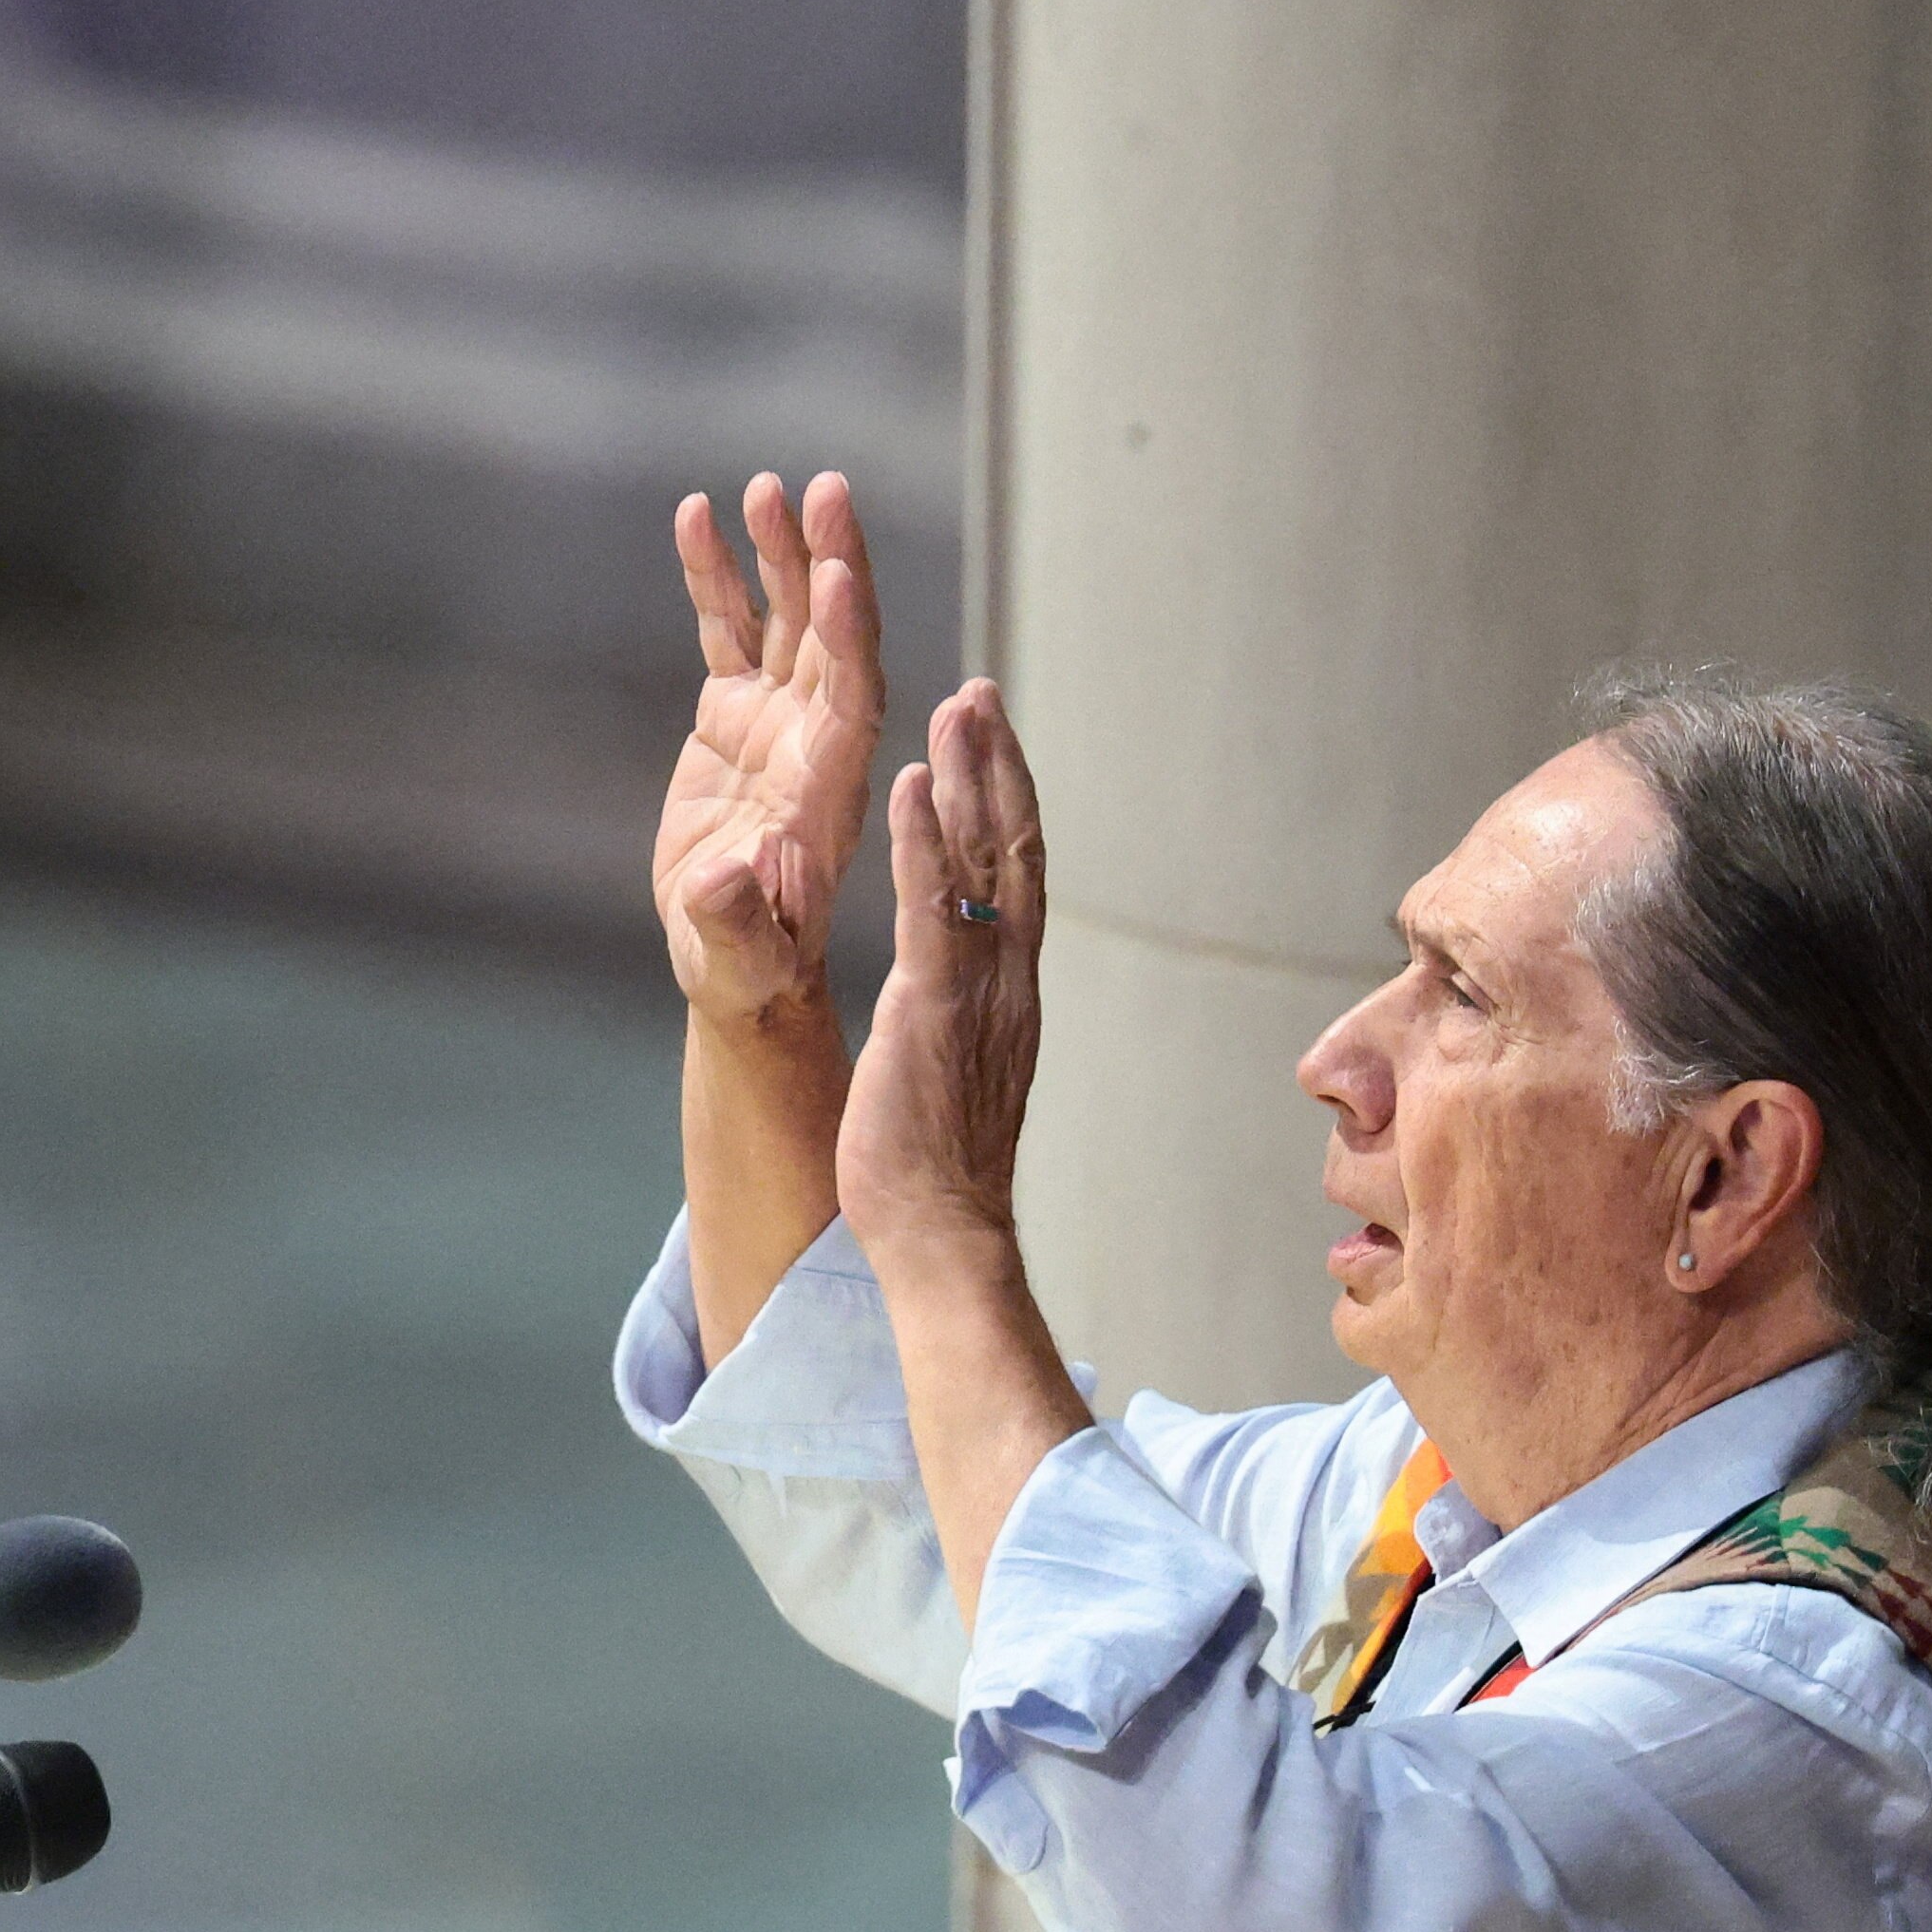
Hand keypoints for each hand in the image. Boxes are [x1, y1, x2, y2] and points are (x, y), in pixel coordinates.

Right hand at [654, 472, 883, 1027]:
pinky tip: (697, 516)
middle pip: (831, 637)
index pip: (851, 700)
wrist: (738, 964)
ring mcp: (775, 722)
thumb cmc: (750, 969)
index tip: (841, 576)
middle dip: (830, 565)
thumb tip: (724, 876)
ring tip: (766, 487)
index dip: (849, 639)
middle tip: (826, 492)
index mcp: (827, 791)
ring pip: (786, 619)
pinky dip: (716, 577)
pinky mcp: (732, 719)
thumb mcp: (743, 957)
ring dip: (778, 553)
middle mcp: (812, 741)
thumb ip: (736, 917)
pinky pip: (729, 631)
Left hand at [840, 682, 1050, 1265]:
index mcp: (1010, 994)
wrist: (942, 1238)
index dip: (1010, 806)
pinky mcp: (930, 1008)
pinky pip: (932, 907)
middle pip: (1015, 849)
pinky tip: (912, 781)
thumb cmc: (935, 1173)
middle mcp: (1007, 980)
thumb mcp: (955, 1075)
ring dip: (969, 776)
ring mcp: (975, 990)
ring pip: (984, 862)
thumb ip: (961, 1023)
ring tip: (957, 704)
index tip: (994, 746)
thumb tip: (957, 998)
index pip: (1019, 880)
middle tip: (980, 693)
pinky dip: (924, 839)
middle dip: (997, 766)